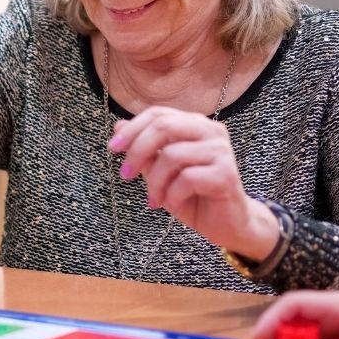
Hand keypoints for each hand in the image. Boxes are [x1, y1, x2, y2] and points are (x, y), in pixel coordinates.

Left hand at [109, 106, 278, 260]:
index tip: (112, 149)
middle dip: (137, 151)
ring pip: (172, 155)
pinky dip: (172, 195)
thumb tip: (118, 125)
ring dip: (155, 182)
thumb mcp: (160, 171)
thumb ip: (144, 148)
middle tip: (125, 175)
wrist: (226, 224)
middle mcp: (211, 131)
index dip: (132, 129)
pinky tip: (173, 204)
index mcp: (195, 124)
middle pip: (163, 127)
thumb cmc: (192, 195)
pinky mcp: (226, 174)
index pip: (158, 114)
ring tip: (154, 199)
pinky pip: (187, 179)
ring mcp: (221, 151)